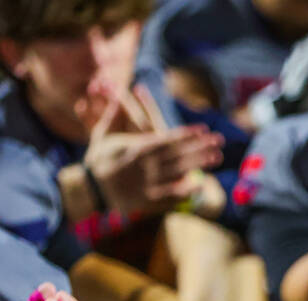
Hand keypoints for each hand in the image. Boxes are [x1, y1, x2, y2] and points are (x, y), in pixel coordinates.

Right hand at [79, 84, 222, 216]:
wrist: (89, 190)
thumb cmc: (96, 159)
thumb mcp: (103, 134)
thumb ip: (114, 115)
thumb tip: (117, 91)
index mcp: (136, 149)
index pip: (166, 140)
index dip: (187, 135)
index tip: (203, 130)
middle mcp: (145, 166)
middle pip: (178, 155)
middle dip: (200, 147)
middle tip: (219, 141)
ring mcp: (146, 184)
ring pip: (177, 173)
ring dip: (198, 164)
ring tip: (216, 158)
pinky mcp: (146, 201)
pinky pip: (170, 196)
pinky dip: (186, 190)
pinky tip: (200, 184)